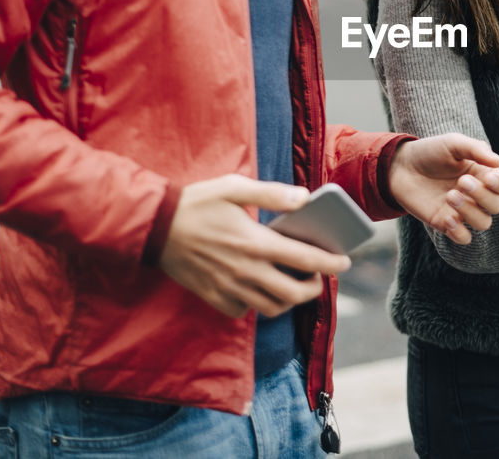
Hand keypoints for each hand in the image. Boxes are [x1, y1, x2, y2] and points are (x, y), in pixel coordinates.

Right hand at [158, 174, 352, 318]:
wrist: (153, 227)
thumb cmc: (197, 202)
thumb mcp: (234, 187)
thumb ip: (272, 194)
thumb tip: (305, 198)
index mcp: (256, 243)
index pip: (306, 261)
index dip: (331, 264)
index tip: (345, 262)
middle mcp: (246, 271)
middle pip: (294, 294)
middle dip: (315, 288)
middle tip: (319, 277)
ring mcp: (229, 288)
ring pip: (272, 307)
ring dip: (289, 299)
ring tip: (293, 283)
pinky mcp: (214, 297)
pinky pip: (245, 311)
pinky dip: (257, 304)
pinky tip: (258, 286)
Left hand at [387, 133, 498, 245]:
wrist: (400, 166)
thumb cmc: (430, 152)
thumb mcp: (453, 143)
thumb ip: (476, 149)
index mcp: (483, 175)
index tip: (488, 177)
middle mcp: (477, 195)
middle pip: (497, 206)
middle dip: (482, 196)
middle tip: (461, 182)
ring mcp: (462, 211)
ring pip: (484, 223)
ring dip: (471, 211)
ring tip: (450, 196)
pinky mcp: (446, 223)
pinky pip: (464, 238)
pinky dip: (459, 232)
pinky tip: (447, 218)